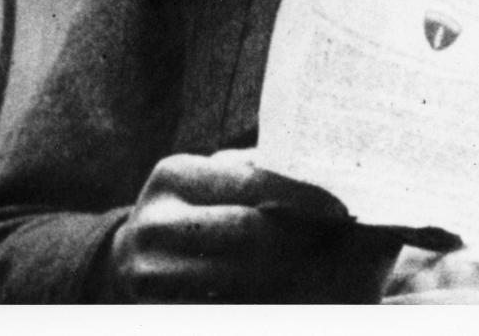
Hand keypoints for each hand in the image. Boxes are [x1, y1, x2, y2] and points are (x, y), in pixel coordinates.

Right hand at [108, 149, 341, 301]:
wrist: (135, 259)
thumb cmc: (198, 211)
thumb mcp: (215, 181)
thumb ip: (256, 172)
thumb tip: (325, 165)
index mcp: (176, 175)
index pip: (254, 182)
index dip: (302, 196)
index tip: (343, 208)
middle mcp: (153, 221)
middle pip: (247, 231)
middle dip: (301, 236)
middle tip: (341, 239)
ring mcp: (148, 272)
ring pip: (239, 277)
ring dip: (288, 274)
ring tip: (326, 266)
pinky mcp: (156, 311)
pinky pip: (222, 309)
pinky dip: (260, 304)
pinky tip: (286, 297)